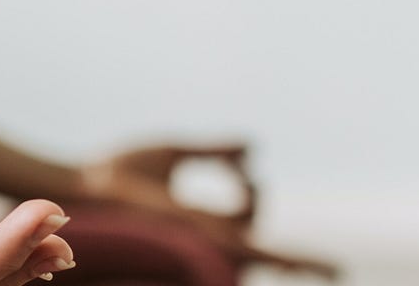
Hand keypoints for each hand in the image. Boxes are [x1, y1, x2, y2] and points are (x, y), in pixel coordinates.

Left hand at [77, 143, 337, 279]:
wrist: (85, 184)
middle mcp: (206, 236)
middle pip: (262, 248)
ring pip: (263, 256)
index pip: (245, 217)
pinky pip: (250, 250)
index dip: (254, 186)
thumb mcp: (174, 153)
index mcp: (199, 219)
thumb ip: (214, 151)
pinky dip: (284, 258)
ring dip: (299, 263)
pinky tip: (313, 267)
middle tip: (323, 263)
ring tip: (333, 272)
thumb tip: (254, 146)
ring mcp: (205, 240)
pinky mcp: (203, 236)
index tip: (244, 161)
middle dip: (300, 260)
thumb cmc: (114, 172)